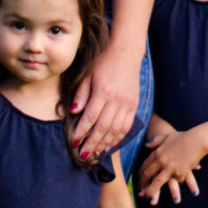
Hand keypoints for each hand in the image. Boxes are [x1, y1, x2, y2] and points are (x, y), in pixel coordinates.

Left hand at [68, 48, 141, 163]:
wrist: (127, 52)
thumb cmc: (104, 62)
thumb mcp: (88, 75)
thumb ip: (81, 94)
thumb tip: (73, 112)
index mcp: (103, 92)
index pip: (90, 117)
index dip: (81, 132)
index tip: (74, 142)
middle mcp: (117, 100)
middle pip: (103, 128)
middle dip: (92, 143)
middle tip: (83, 154)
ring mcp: (128, 104)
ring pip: (116, 130)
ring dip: (104, 144)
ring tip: (95, 153)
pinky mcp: (134, 105)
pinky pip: (126, 126)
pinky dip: (118, 138)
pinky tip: (109, 144)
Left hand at [135, 126, 205, 204]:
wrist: (196, 140)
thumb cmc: (182, 137)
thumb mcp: (166, 137)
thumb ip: (156, 142)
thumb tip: (146, 145)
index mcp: (157, 152)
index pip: (145, 164)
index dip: (141, 172)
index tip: (139, 178)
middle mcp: (162, 161)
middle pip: (149, 174)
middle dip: (143, 183)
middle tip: (140, 190)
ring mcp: (170, 168)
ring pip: (158, 182)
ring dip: (151, 191)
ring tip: (148, 199)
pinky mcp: (180, 173)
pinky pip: (176, 181)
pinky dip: (177, 184)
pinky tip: (176, 189)